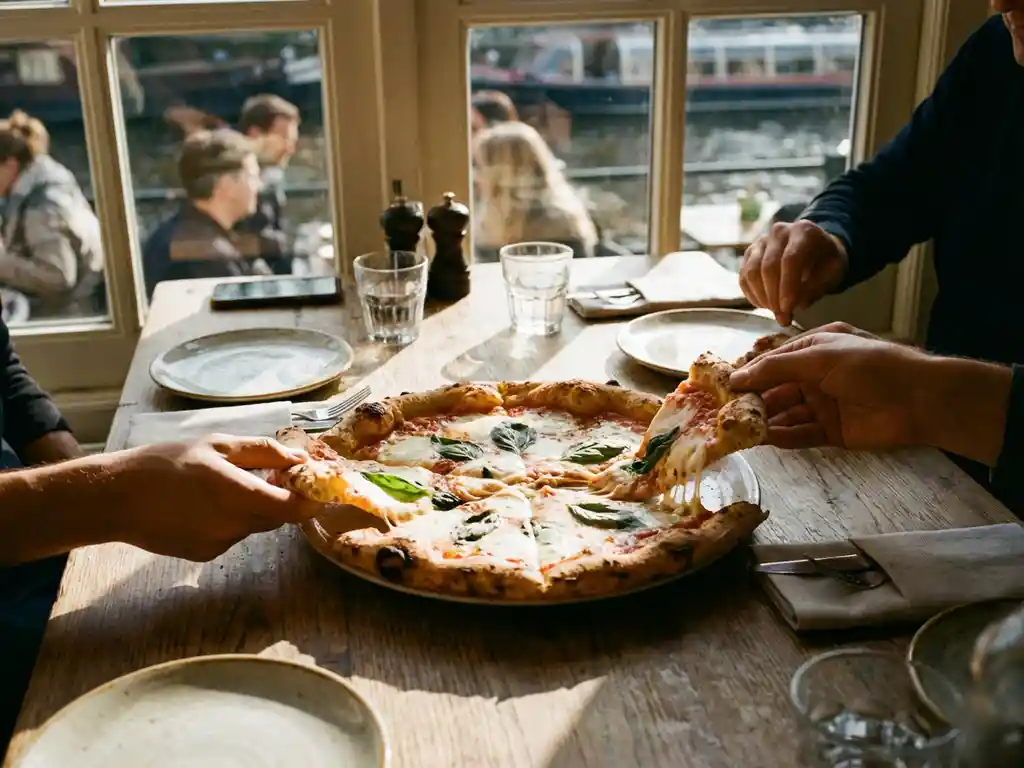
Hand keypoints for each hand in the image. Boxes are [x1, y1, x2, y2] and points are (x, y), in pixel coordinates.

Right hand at [108, 435, 320, 560]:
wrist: (115, 498)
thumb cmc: (166, 463)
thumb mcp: (217, 445)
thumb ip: (264, 452)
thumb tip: (300, 458)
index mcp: (239, 495)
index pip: (295, 509)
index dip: (313, 500)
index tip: (319, 486)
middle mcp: (234, 526)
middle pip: (277, 516)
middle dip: (280, 497)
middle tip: (267, 474)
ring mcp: (220, 544)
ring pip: (254, 525)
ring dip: (252, 507)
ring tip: (222, 485)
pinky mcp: (206, 554)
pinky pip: (232, 535)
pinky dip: (230, 520)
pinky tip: (202, 505)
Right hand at [729, 330, 927, 450]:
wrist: (919, 399)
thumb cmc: (870, 365)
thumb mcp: (819, 357)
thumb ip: (775, 368)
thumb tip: (737, 377)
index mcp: (814, 349)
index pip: (772, 361)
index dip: (749, 373)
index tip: (722, 387)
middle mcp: (816, 376)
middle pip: (775, 389)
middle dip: (752, 400)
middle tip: (725, 413)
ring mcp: (823, 404)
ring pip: (785, 413)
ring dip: (764, 420)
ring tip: (738, 430)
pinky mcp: (831, 431)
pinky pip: (800, 434)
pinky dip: (782, 437)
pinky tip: (764, 440)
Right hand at [740, 220, 848, 326]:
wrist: (816, 249)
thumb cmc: (826, 262)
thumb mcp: (833, 273)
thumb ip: (817, 287)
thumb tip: (797, 304)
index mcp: (803, 231)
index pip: (790, 259)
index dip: (787, 286)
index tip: (788, 309)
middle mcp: (779, 231)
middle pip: (768, 266)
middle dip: (774, 296)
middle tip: (782, 316)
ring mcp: (761, 241)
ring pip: (752, 272)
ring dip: (761, 297)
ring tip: (775, 311)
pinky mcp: (750, 253)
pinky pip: (744, 277)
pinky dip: (751, 294)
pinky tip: (764, 305)